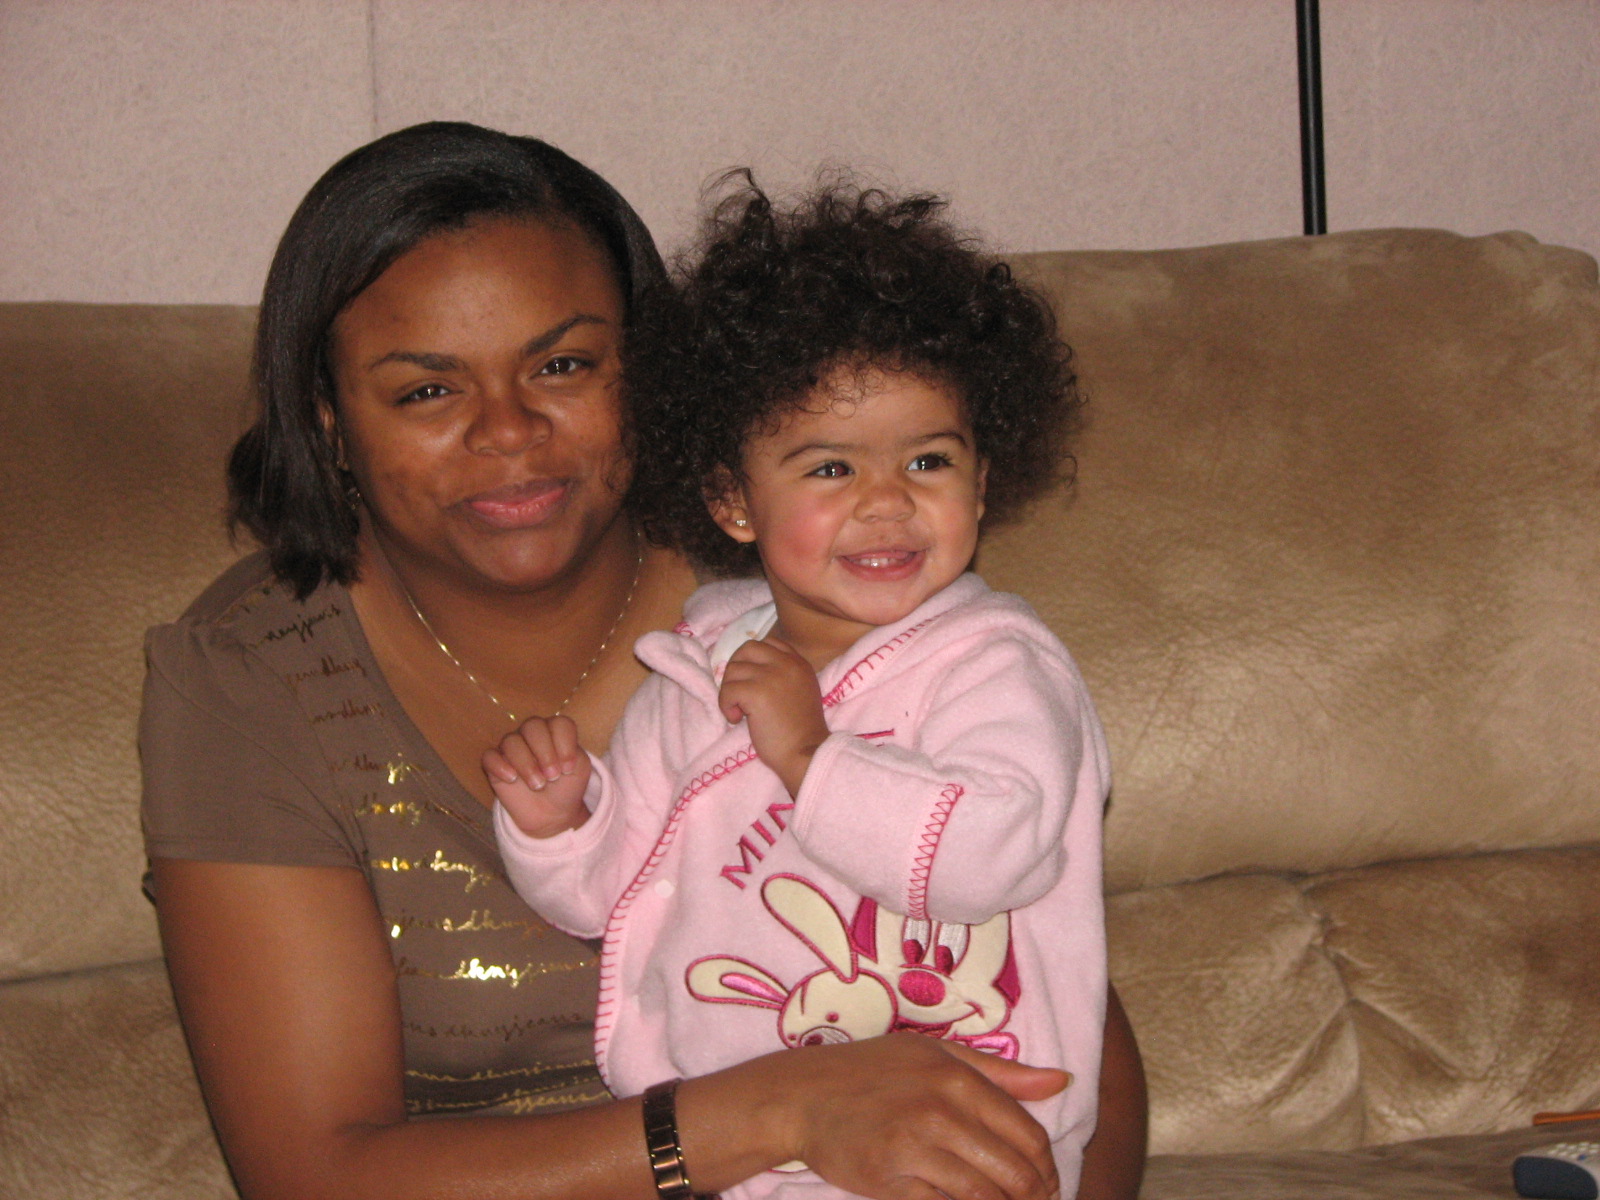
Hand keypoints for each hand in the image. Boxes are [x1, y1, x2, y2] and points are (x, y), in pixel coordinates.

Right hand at [482, 715, 591, 837]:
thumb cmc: (566, 787)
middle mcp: (532, 734)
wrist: (552, 813)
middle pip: (533, 726)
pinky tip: (512, 779)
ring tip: (538, 785)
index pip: (559, 723)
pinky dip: (500, 766)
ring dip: (526, 764)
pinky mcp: (495, 764)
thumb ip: (573, 753)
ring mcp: (512, 747)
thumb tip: (553, 751)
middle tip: (552, 776)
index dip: (565, 744)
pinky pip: (490, 756)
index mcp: (555, 731)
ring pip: (511, 741)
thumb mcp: (580, 769)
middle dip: (545, 752)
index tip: (568, 769)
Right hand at [681, 1031, 1069, 1199]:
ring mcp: (913, 1148)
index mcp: (957, 1077)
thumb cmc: (873, 1070)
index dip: (1046, 1167)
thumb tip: (1062, 1081)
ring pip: (983, 1197)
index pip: (1027, 1134)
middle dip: (1033, 1197)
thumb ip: (1001, 1071)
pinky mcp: (890, 1181)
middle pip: (1013, 1172)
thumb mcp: (936, 1053)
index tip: (1047, 1183)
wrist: (803, 1095)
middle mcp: (939, 1111)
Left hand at [718, 636, 830, 797]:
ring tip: (739, 711)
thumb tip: (749, 670)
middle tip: (738, 693)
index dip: (753, 659)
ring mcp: (771, 676)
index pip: (769, 642)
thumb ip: (783, 675)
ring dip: (729, 690)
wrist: (806, 753)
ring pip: (733, 669)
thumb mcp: (801, 691)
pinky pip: (728, 689)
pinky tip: (736, 720)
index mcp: (799, 663)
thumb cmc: (802, 731)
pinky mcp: (756, 692)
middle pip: (747, 649)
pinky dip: (726, 705)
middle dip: (736, 669)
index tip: (750, 679)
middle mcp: (787, 663)